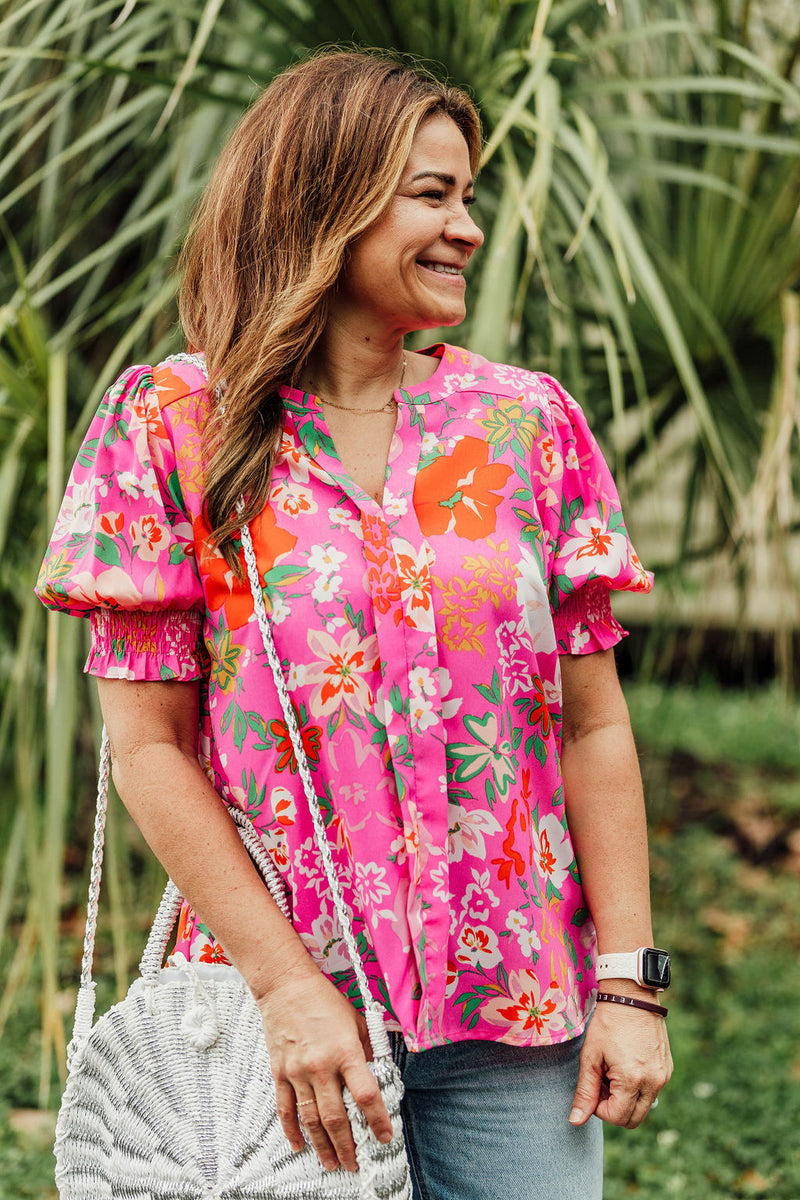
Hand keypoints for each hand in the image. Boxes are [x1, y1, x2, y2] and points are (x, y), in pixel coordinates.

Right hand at [255, 962, 393, 1170]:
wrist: (285, 986)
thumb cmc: (325, 1000)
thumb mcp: (356, 1020)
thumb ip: (367, 1049)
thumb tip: (377, 1074)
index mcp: (346, 1051)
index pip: (366, 1095)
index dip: (377, 1121)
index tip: (384, 1137)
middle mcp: (321, 1066)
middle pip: (336, 1117)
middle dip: (347, 1146)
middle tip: (355, 1163)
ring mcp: (297, 1072)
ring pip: (311, 1120)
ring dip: (322, 1146)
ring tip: (332, 1164)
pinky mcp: (279, 1073)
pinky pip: (285, 1109)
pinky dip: (292, 1131)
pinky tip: (300, 1145)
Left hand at [569, 990, 672, 1128]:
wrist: (631, 997)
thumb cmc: (607, 1024)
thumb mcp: (590, 1056)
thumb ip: (585, 1092)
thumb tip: (576, 1121)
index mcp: (633, 1080)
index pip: (617, 1117)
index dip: (599, 1108)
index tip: (594, 1086)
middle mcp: (654, 1082)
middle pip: (633, 1120)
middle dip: (614, 1108)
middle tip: (603, 1082)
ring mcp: (664, 1076)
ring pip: (643, 1107)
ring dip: (626, 1099)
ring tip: (613, 1071)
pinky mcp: (668, 1069)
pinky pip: (652, 1091)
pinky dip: (638, 1088)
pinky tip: (626, 1065)